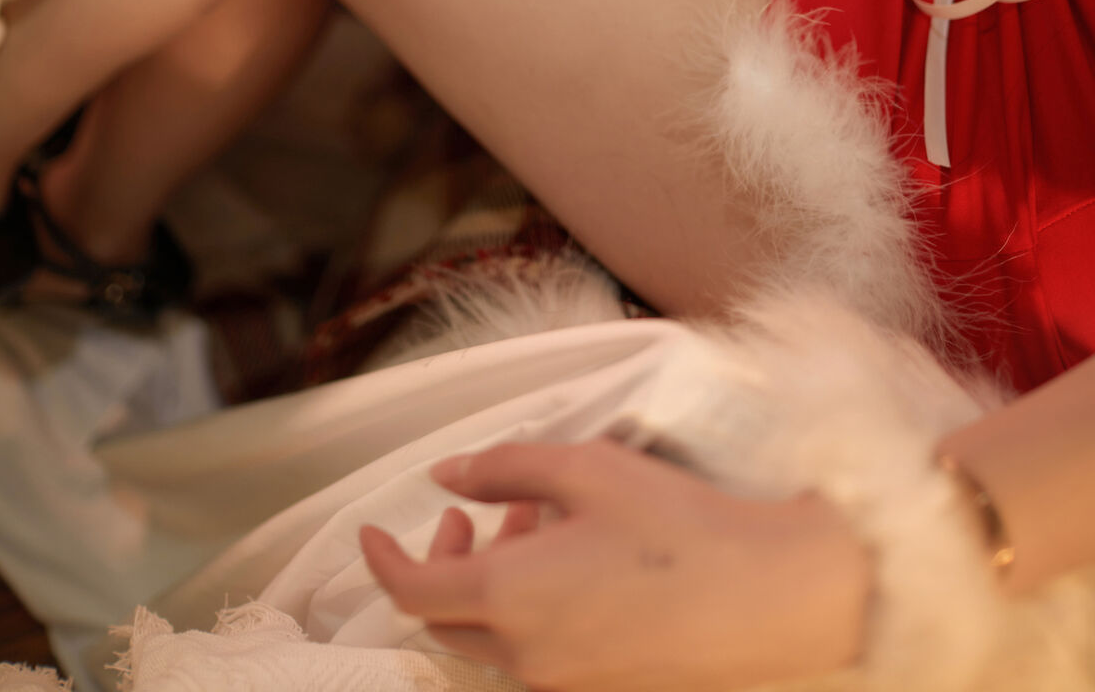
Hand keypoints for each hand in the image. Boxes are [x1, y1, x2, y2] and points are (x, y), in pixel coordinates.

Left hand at [361, 440, 869, 691]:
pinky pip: (539, 652)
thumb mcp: (584, 469)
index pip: (413, 592)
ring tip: (537, 517)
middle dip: (445, 563)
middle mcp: (527, 655)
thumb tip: (449, 476)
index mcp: (511, 599)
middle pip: (448, 621)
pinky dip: (531, 606)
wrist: (767, 598)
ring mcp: (565, 681)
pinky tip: (575, 557)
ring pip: (495, 637)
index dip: (383, 561)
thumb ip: (503, 468)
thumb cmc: (676, 527)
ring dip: (494, 579)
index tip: (369, 531)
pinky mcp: (602, 688)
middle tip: (474, 513)